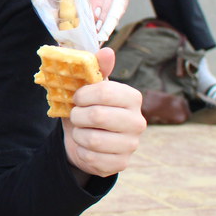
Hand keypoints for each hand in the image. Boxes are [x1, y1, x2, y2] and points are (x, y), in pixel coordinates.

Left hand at [63, 47, 146, 178]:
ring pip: (93, 139)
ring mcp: (132, 145)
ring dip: (78, 135)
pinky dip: (81, 151)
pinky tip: (87, 147)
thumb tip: (106, 51)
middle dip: (78, 116)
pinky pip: (91, 158)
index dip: (83, 94)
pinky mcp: (121, 164)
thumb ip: (96, 69)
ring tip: (82, 131)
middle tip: (77, 115)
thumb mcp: (88, 88)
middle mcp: (138, 122)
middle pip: (98, 116)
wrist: (84, 139)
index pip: (105, 91)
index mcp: (132, 98)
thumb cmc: (88, 108)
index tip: (77, 97)